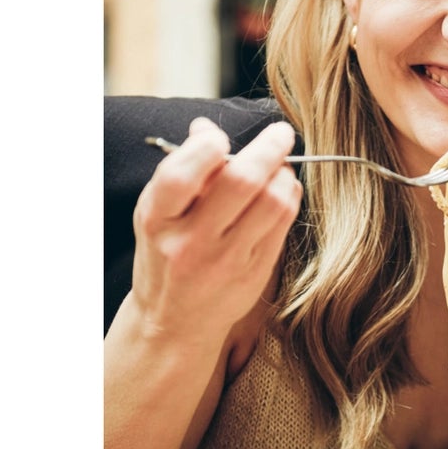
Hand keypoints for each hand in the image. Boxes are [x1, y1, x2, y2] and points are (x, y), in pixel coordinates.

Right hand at [131, 118, 301, 342]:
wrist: (174, 320)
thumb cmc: (166, 254)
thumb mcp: (158, 214)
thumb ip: (181, 171)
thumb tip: (205, 127)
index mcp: (157, 220)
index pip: (181, 175)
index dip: (207, 146)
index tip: (221, 136)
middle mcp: (190, 241)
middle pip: (240, 182)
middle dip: (267, 148)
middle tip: (280, 132)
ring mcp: (226, 259)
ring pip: (272, 202)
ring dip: (284, 173)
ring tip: (281, 164)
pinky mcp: (255, 271)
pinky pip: (283, 223)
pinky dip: (290, 196)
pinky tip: (285, 187)